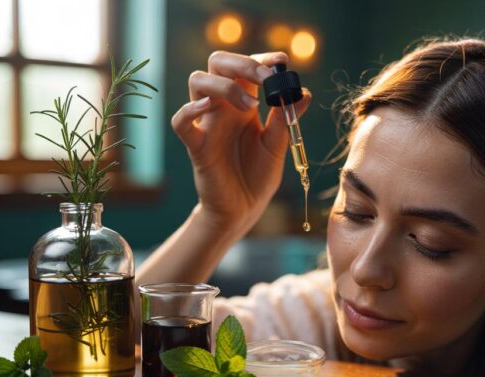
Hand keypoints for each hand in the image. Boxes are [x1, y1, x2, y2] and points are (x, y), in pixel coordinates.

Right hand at [171, 51, 311, 231]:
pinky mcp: (197, 147)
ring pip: (198, 82)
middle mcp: (223, 108)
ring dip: (225, 85)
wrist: (243, 209)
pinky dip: (190, 110)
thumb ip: (286, 118)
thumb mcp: (277, 145)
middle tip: (266, 78)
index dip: (261, 59)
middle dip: (242, 63)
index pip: (245, 67)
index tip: (281, 62)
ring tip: (251, 105)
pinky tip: (209, 108)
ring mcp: (207, 124)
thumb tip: (303, 92)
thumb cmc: (258, 175)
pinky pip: (181, 122)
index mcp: (243, 103)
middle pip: (218, 63)